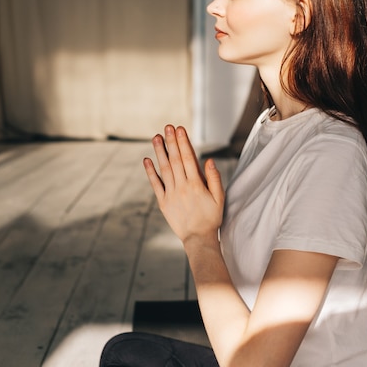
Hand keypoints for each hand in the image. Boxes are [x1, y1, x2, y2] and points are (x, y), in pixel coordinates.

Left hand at [143, 125, 224, 243]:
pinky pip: (156, 184)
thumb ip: (214, 178)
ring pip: (164, 169)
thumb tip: (209, 160)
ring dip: (160, 152)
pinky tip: (147, 160)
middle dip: (171, 142)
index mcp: (196, 184)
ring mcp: (171, 194)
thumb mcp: (219, 198)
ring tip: (156, 137)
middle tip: (168, 127)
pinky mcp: (163, 202)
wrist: (198, 239)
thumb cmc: (211, 218)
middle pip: (175, 160)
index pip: (188, 158)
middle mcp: (182, 187)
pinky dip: (150, 172)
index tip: (179, 129)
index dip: (183, 142)